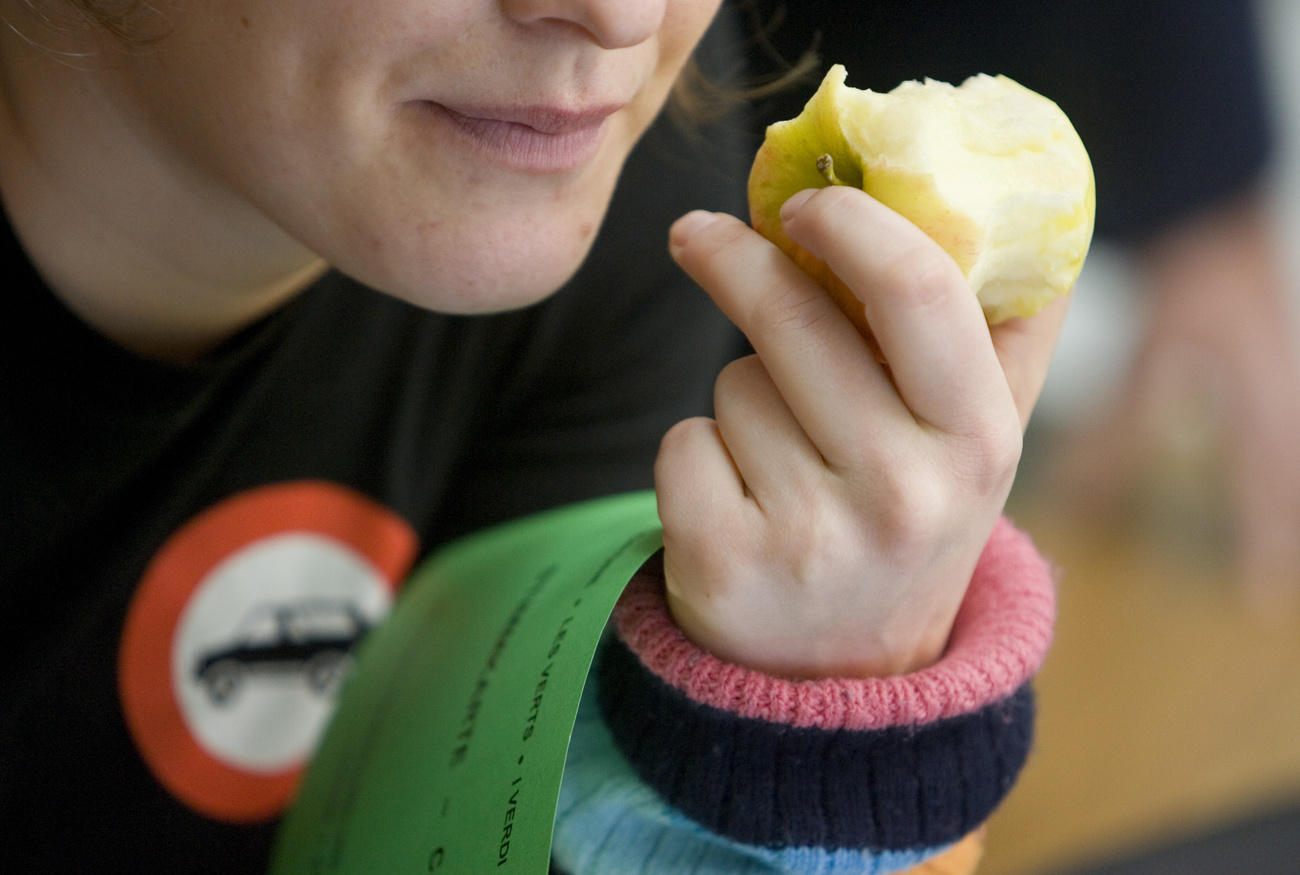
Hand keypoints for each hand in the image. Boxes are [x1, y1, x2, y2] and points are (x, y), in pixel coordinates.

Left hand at [655, 186, 1067, 678]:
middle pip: (790, 319)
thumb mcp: (978, 446)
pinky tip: (737, 503)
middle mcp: (903, 495)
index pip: (918, 291)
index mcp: (978, 445)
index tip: (802, 199)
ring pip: (731, 386)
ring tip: (783, 462)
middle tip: (700, 236)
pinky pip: (682, 442)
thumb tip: (1015, 206)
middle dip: (736, 263)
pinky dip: (695, 456)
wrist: (843, 681)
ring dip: (739, 398)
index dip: (851, 224)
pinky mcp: (724, 567)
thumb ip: (1007, 335)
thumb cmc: (905, 524)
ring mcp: (810, 538)